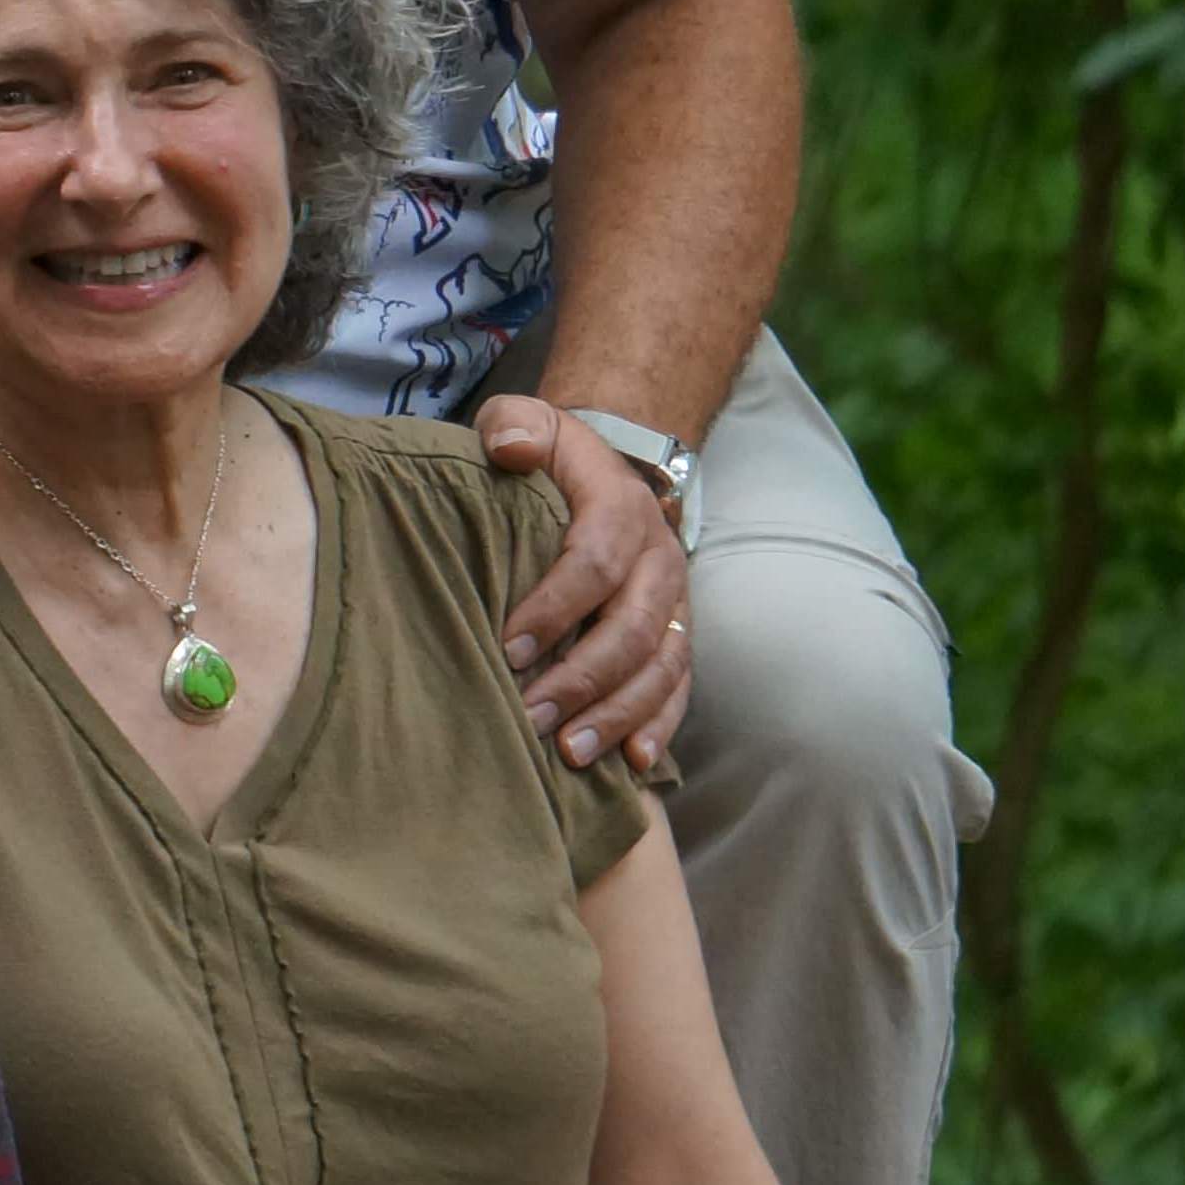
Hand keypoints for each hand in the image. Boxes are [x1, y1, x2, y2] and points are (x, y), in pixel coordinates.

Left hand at [475, 395, 693, 776]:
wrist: (607, 471)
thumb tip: (509, 448)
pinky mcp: (676, 636)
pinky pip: (679, 688)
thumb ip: (514, 424)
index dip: (554, 608)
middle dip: (582, 679)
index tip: (506, 647)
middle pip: (631, 628)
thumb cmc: (549, 457)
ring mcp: (674, 603)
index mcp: (621, 506)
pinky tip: (630, 763)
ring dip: (617, 715)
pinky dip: (658, 727)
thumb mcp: (527, 420)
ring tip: (570, 752)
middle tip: (531, 717)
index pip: (595, 561)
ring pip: (660, 668)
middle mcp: (659, 558)